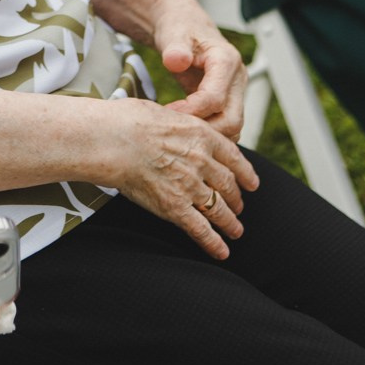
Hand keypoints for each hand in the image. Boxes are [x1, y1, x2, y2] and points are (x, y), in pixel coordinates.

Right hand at [104, 98, 259, 260]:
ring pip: (219, 209)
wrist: (113, 139)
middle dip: (235, 198)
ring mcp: (190, 186)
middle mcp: (202, 161)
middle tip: (239, 207)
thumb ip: (178, 124)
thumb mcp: (164, 112)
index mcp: (202, 135)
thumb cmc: (129, 120)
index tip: (251, 183)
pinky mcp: (175, 207)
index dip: (245, 173)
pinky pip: (200, 229)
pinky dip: (213, 243)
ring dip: (230, 222)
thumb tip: (172, 124)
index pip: (233, 157)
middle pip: (227, 185)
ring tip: (236, 230)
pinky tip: (222, 252)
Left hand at [154, 2, 247, 140]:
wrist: (184, 27)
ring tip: (177, 130)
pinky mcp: (230, 102)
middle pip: (231, 121)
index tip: (166, 113)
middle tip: (173, 128)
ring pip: (232, 129)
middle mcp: (238, 79)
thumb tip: (176, 61)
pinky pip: (225, 127)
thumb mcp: (174, 34)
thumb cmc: (179, 29)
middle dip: (203, 131)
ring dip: (207, 135)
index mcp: (227, 61)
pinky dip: (208, 133)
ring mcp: (236, 92)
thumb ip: (175, 48)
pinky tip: (184, 129)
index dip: (190, 111)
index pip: (215, 99)